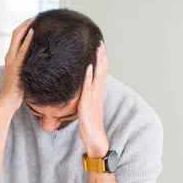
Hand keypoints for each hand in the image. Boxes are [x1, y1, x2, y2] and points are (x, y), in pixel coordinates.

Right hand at [0, 17, 34, 116]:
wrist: (6, 102)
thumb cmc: (16, 92)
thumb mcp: (22, 76)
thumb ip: (27, 69)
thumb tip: (38, 66)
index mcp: (11, 58)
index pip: (16, 38)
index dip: (23, 28)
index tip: (33, 21)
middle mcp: (10, 56)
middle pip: (16, 34)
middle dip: (25, 23)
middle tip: (36, 16)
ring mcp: (12, 61)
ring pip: (17, 38)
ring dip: (26, 27)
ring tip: (35, 19)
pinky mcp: (16, 67)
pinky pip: (22, 51)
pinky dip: (27, 40)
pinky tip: (33, 33)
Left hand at [78, 42, 109, 158]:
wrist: (95, 139)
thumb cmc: (90, 126)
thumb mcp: (86, 109)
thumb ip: (84, 100)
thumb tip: (80, 93)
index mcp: (97, 94)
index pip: (101, 74)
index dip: (102, 61)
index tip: (101, 48)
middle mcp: (97, 94)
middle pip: (102, 71)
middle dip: (102, 57)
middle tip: (101, 43)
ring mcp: (93, 98)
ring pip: (97, 76)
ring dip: (98, 62)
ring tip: (98, 49)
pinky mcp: (87, 104)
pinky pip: (88, 87)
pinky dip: (88, 76)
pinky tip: (88, 66)